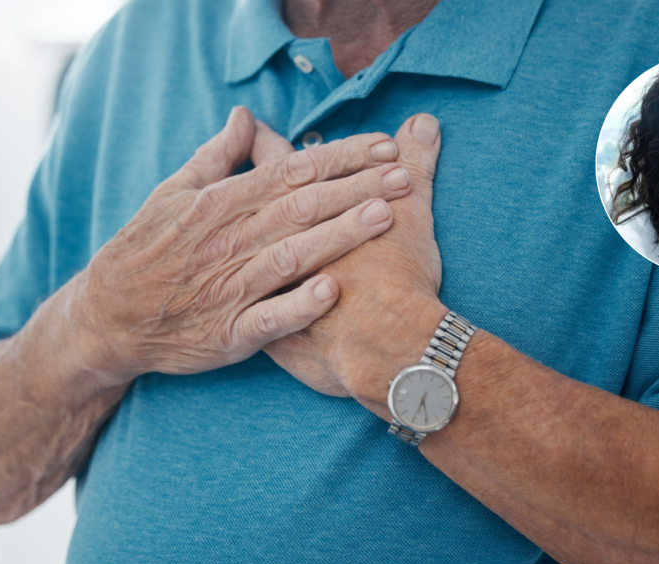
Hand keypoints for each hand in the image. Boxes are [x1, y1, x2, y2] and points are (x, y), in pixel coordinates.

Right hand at [71, 107, 414, 382]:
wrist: (106, 318)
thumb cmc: (145, 250)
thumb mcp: (171, 193)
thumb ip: (215, 157)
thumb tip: (247, 116)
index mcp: (217, 204)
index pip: (290, 172)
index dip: (340, 158)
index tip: (383, 148)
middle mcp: (226, 242)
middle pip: (301, 207)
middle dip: (357, 189)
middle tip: (404, 176)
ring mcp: (226, 289)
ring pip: (291, 256)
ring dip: (340, 236)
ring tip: (385, 217)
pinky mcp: (226, 334)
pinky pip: (268, 320)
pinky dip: (299, 306)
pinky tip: (334, 291)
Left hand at [260, 114, 446, 407]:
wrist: (388, 347)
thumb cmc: (403, 277)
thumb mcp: (412, 210)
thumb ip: (416, 162)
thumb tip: (424, 120)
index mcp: (301, 211)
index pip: (279, 167)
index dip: (269, 145)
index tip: (259, 132)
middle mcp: (267, 246)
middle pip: (248, 209)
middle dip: (244, 193)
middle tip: (234, 176)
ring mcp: (258, 290)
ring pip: (239, 259)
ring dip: (240, 243)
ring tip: (235, 229)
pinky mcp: (257, 331)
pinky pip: (242, 311)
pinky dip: (243, 297)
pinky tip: (242, 288)